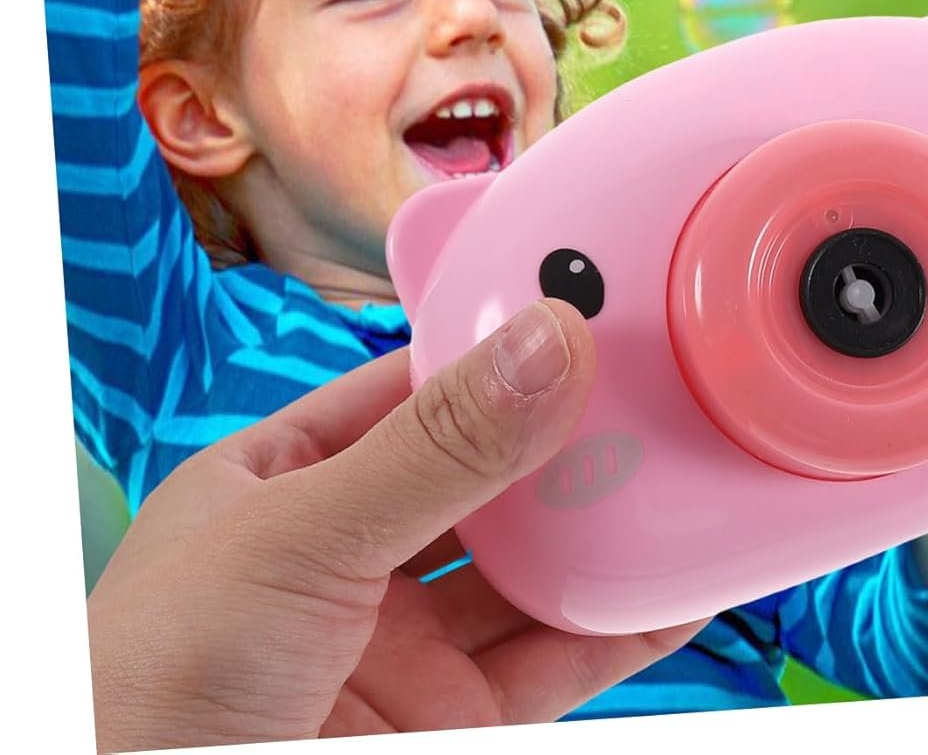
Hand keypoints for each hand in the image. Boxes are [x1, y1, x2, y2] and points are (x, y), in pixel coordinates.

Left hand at [86, 300, 707, 749]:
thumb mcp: (300, 538)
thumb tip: (545, 343)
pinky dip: (615, 626)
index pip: (411, 388)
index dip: (497, 349)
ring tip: (680, 474)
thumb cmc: (149, 693)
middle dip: (565, 438)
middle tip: (654, 390)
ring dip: (601, 530)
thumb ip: (434, 449)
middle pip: (483, 476)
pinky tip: (670, 590)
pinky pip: (550, 659)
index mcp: (282, 482)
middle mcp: (345, 555)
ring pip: (526, 568)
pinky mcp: (447, 717)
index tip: (586, 311)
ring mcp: (399, 642)